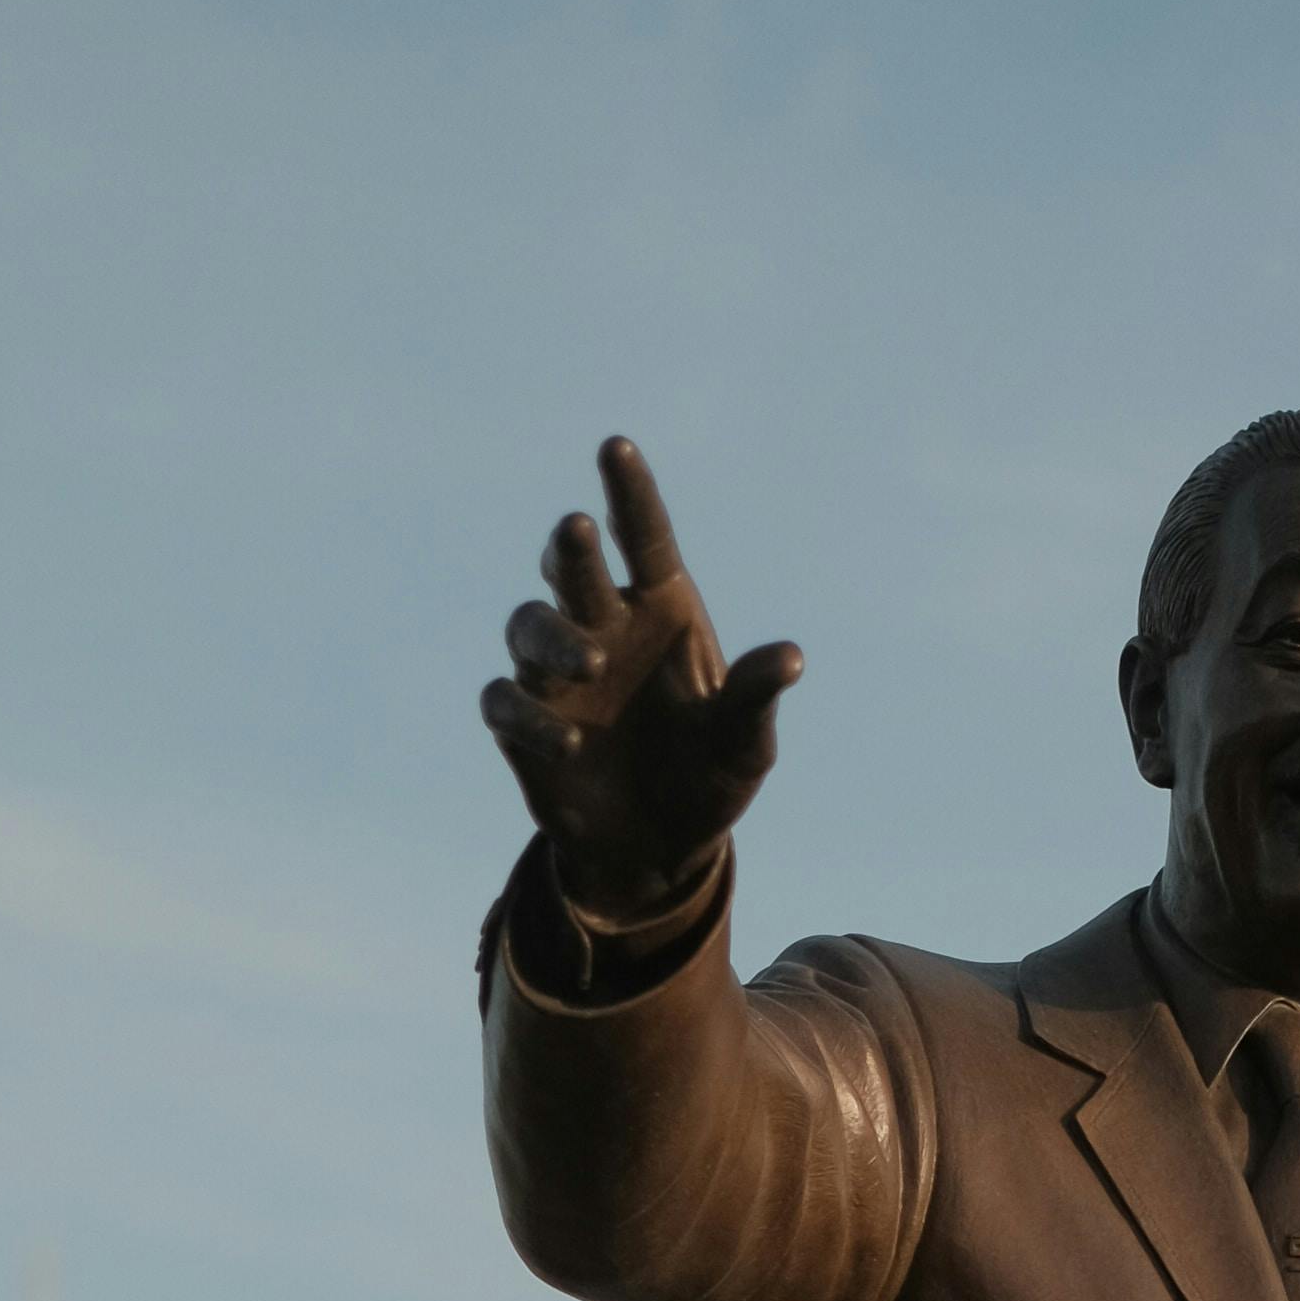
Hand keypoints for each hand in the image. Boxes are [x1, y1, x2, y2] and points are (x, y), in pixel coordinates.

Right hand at [481, 436, 800, 929]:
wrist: (660, 854)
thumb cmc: (708, 783)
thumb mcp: (744, 747)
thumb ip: (756, 699)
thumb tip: (793, 659)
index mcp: (660, 610)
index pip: (643, 536)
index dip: (629, 492)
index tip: (615, 446)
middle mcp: (602, 627)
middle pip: (574, 569)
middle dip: (573, 549)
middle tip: (580, 530)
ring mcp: (556, 674)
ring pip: (528, 625)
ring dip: (555, 637)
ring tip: (592, 662)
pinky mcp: (523, 723)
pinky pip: (506, 702)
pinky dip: (530, 715)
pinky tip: (569, 742)